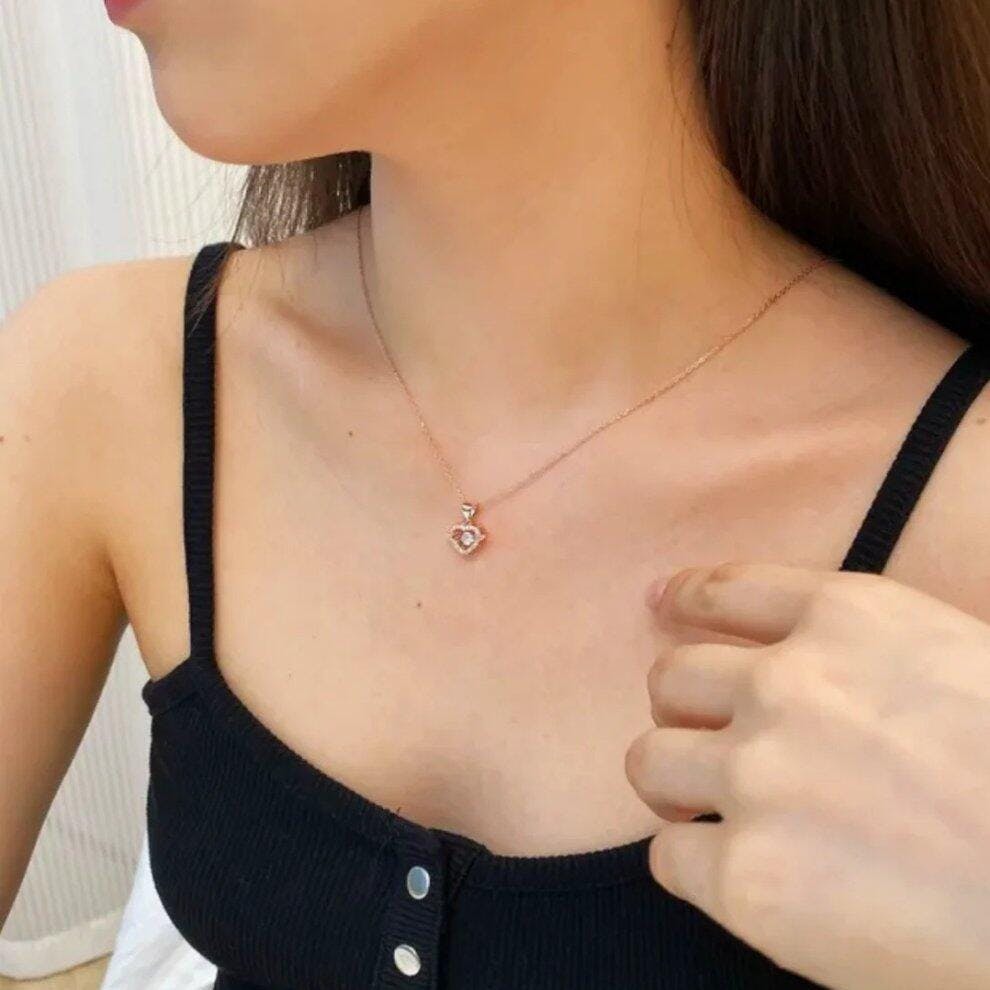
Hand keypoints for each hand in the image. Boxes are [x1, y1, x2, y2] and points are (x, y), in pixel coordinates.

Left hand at [624, 562, 989, 989]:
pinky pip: (668, 857)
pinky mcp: (748, 877)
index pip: (727, 590)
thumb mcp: (956, 661)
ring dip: (676, 786)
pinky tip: (746, 876)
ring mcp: (759, 778)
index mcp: (852, 619)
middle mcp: (788, 686)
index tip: (662, 606)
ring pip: (649, 760)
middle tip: (712, 742)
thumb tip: (792, 651)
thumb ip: (864, 648)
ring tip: (711, 811)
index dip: (685, 600)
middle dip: (684, 710)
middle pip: (671, 677)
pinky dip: (697, 867)